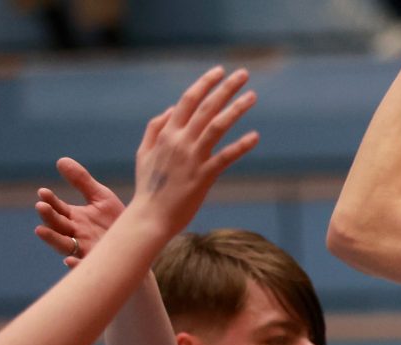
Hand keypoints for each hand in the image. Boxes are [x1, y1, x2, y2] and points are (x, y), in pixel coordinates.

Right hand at [34, 158, 125, 266]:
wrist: (139, 247)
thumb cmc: (116, 222)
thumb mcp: (101, 198)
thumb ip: (82, 181)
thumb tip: (61, 160)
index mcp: (74, 218)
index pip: (57, 208)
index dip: (50, 201)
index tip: (43, 192)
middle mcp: (75, 235)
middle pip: (57, 226)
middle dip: (48, 216)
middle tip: (41, 206)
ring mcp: (85, 250)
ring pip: (63, 246)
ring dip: (51, 239)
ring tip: (39, 230)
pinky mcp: (96, 263)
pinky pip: (83, 266)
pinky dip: (75, 264)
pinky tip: (69, 261)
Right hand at [127, 67, 259, 234]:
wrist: (150, 216)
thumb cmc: (149, 186)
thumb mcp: (144, 152)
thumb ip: (155, 128)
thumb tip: (170, 109)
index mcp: (166, 133)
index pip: (188, 100)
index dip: (205, 83)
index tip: (220, 71)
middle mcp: (180, 141)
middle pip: (206, 107)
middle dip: (225, 88)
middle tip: (243, 73)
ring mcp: (192, 158)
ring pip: (217, 126)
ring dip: (236, 109)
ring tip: (253, 96)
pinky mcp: (204, 176)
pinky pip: (225, 157)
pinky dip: (241, 146)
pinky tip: (255, 136)